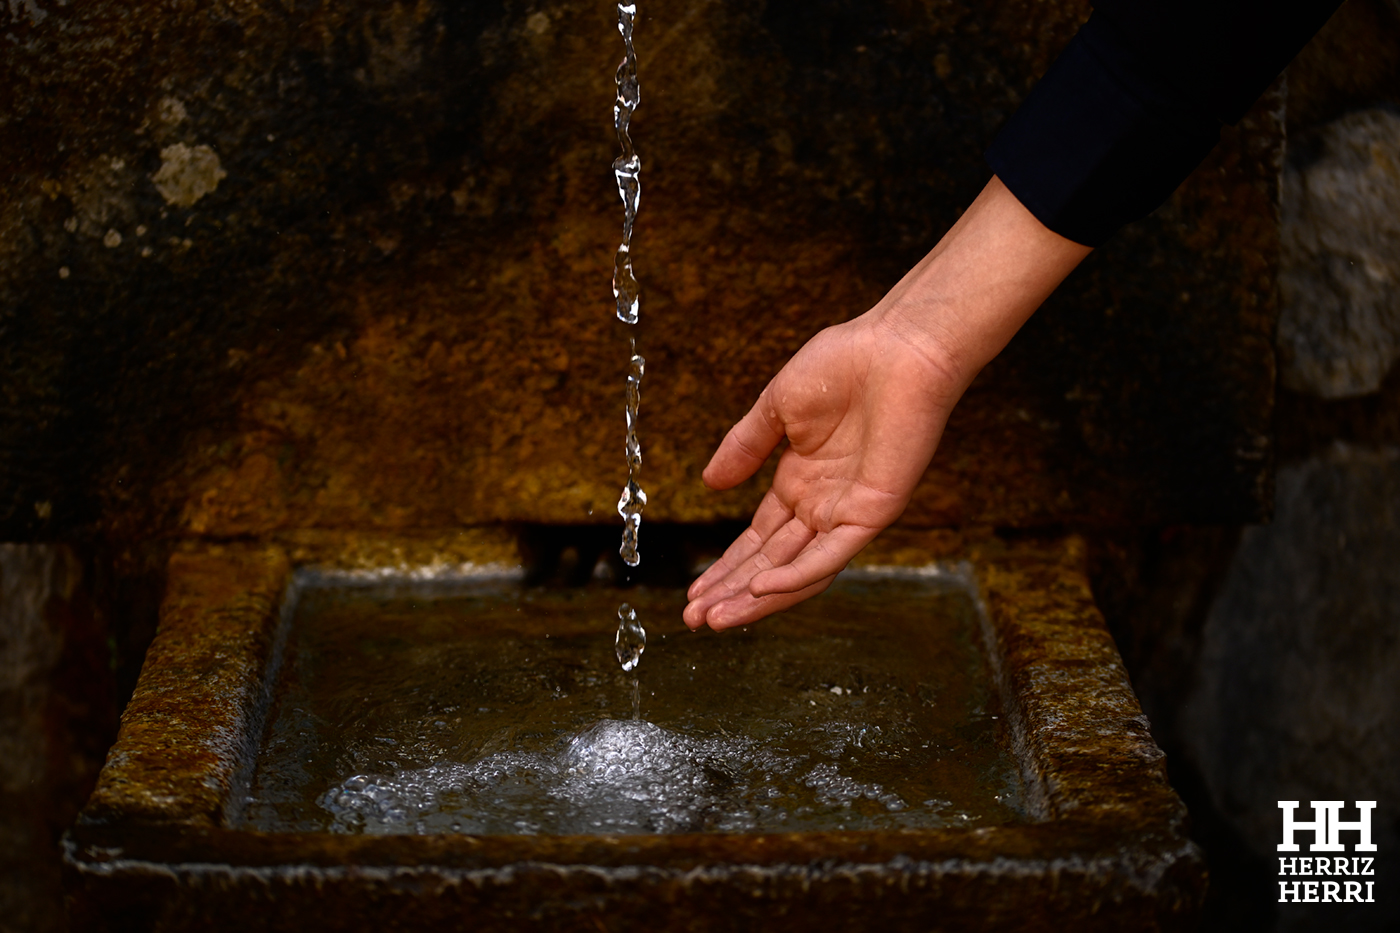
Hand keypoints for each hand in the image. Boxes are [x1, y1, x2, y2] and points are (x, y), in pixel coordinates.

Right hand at [683, 176, 1091, 629]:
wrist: (897, 347)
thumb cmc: (844, 364)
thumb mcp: (776, 408)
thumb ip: (744, 448)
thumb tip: (709, 483)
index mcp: (801, 482)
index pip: (758, 540)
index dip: (725, 567)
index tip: (693, 592)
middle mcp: (823, 505)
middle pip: (771, 563)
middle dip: (731, 592)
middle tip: (694, 620)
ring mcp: (848, 512)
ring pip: (798, 571)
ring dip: (758, 598)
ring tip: (718, 620)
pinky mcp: (873, 512)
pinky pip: (832, 554)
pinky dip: (798, 575)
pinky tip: (762, 589)